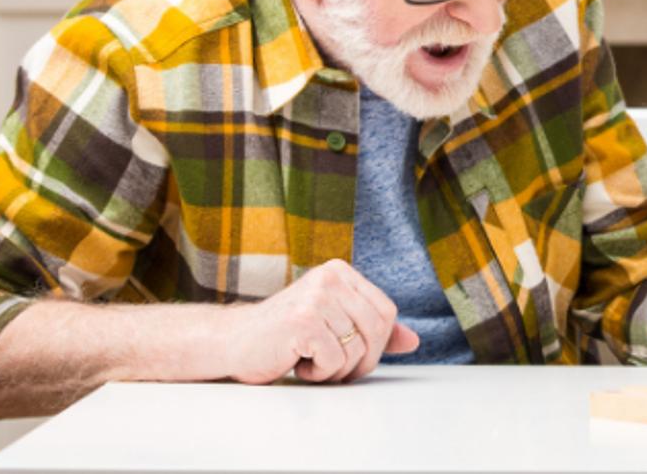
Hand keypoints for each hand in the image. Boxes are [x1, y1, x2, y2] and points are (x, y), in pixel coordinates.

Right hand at [222, 259, 418, 384]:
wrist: (233, 343)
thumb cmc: (284, 337)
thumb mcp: (333, 326)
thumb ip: (371, 330)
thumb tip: (413, 341)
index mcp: (340, 272)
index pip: (387, 311)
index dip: (378, 343)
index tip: (353, 355)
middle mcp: (329, 278)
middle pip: (378, 329)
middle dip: (362, 360)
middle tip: (334, 367)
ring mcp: (316, 297)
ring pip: (358, 348)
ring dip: (338, 369)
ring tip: (311, 362)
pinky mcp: (303, 321)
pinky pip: (335, 360)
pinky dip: (319, 373)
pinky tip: (298, 363)